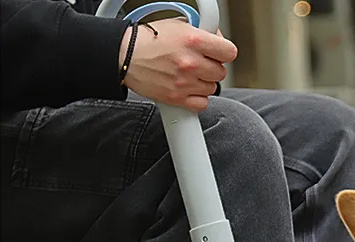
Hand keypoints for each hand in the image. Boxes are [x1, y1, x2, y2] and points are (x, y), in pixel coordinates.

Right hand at [119, 18, 237, 111]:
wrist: (124, 55)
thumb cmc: (148, 39)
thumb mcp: (178, 25)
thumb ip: (201, 33)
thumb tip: (217, 39)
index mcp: (193, 40)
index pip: (229, 52)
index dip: (224, 52)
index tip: (219, 53)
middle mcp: (191, 62)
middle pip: (221, 72)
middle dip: (212, 67)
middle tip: (199, 63)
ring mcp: (185, 82)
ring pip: (212, 88)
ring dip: (203, 82)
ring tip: (188, 74)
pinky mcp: (177, 98)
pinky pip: (202, 103)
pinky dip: (197, 98)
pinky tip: (188, 88)